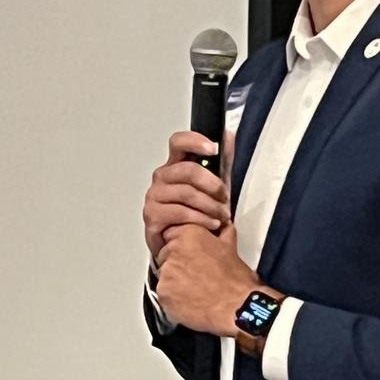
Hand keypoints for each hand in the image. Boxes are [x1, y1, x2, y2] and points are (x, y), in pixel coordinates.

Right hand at [142, 132, 229, 261]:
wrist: (182, 245)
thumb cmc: (195, 212)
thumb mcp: (212, 185)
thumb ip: (221, 160)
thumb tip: (227, 135)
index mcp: (175, 165)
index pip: (178, 143)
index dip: (194, 141)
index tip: (212, 148)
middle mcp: (162, 178)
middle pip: (187, 170)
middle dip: (212, 184)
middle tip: (225, 197)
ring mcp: (155, 197)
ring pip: (186, 193)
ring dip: (210, 206)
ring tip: (221, 215)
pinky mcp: (153, 216)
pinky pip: (180, 213)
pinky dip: (201, 219)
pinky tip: (211, 224)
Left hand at [154, 222, 256, 336]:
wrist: (236, 306)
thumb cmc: (235, 280)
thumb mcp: (231, 247)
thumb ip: (221, 232)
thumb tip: (223, 226)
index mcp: (188, 234)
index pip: (170, 235)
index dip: (180, 248)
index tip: (189, 256)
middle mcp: (173, 250)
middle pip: (164, 256)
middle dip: (176, 264)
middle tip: (194, 275)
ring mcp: (166, 272)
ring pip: (164, 276)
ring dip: (174, 282)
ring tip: (194, 289)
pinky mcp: (163, 292)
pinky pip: (164, 294)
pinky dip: (173, 298)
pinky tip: (190, 300)